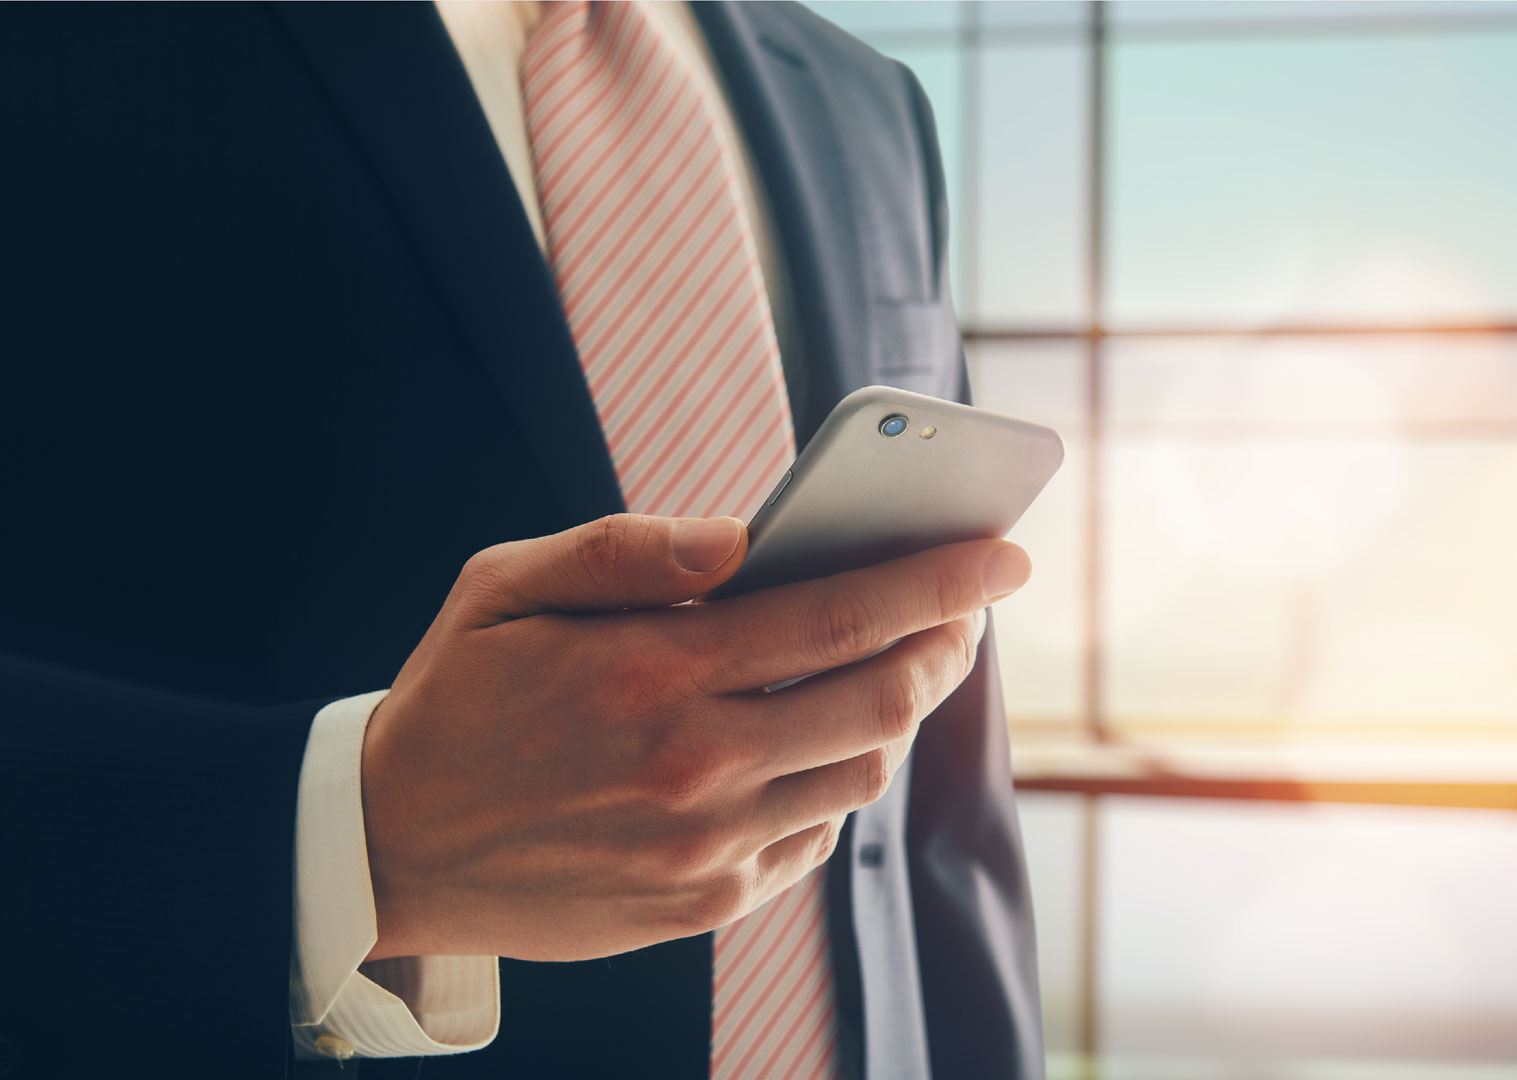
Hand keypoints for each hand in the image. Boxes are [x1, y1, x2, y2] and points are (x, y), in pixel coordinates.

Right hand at [358, 514, 1029, 962]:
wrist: (390, 851)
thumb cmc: (457, 698)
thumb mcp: (507, 586)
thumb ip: (626, 549)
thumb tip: (741, 537)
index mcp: (652, 673)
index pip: (843, 614)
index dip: (941, 580)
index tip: (1003, 555)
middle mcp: (693, 766)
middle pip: (882, 699)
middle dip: (948, 644)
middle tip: (969, 608)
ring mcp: (705, 846)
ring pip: (863, 774)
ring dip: (900, 713)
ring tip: (901, 665)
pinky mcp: (704, 902)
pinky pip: (815, 837)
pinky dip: (838, 782)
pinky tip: (823, 742)